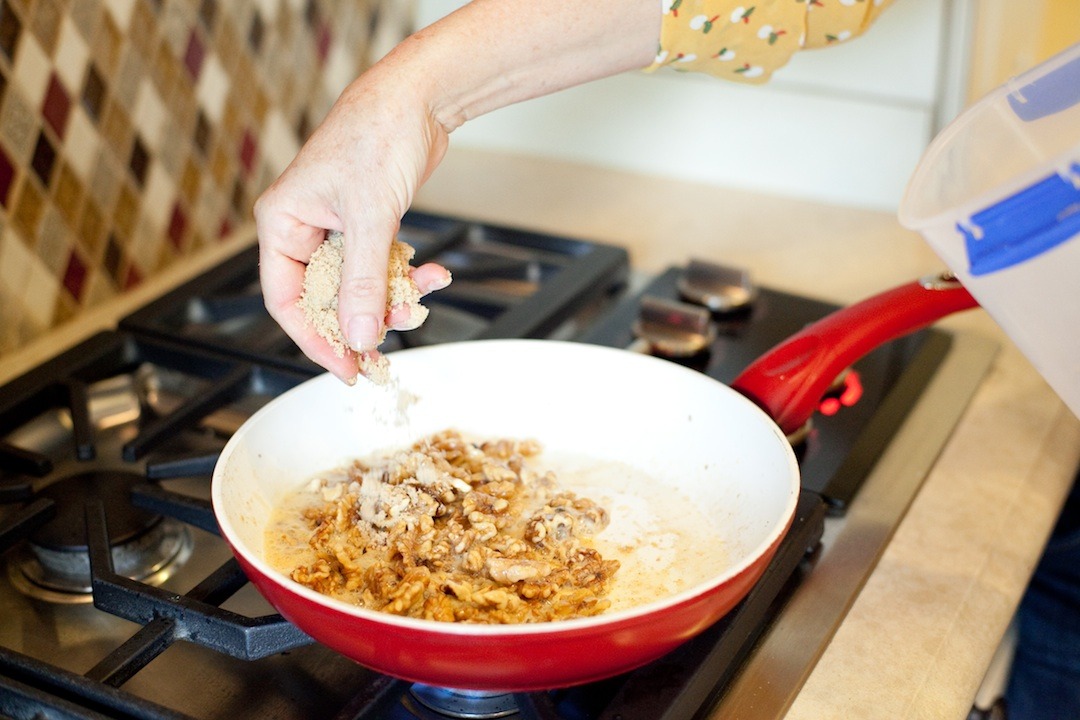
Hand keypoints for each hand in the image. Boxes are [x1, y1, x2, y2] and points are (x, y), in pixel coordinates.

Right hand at [255, 66, 450, 381]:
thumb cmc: (379, 138)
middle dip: (361, 323)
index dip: (315, 340)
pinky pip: (382, 266)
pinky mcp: (369, 223)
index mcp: (283, 223)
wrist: (419, 97)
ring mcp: (338, 227)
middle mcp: (304, 227)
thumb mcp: (370, 219)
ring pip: (360, 286)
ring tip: (423, 296)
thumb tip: (360, 338)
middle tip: (387, 354)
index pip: (287, 300)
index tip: (346, 368)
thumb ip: (363, 284)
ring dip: (394, 298)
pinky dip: (408, 274)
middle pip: (325, 299)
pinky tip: (435, 272)